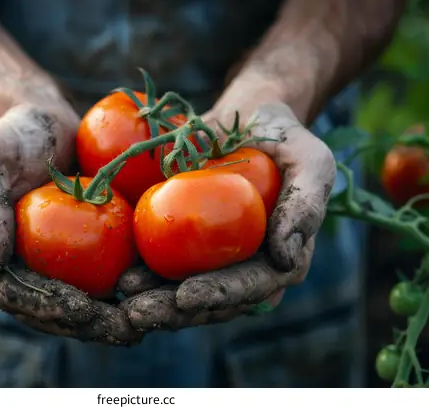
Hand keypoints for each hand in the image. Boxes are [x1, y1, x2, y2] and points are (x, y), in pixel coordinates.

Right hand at [0, 102, 140, 344]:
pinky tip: (149, 297)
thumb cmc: (10, 136)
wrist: (42, 124)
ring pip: (74, 306)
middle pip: (46, 310)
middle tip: (124, 330)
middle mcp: (11, 271)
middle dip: (85, 326)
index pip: (12, 293)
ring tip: (142, 325)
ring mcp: (43, 267)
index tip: (81, 310)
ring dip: (107, 321)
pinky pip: (94, 281)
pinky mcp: (72, 258)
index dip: (45, 307)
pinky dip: (120, 294)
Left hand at [119, 102, 335, 330]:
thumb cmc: (284, 138)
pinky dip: (141, 273)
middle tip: (138, 312)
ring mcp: (212, 258)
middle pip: (211, 301)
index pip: (251, 287)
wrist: (247, 116)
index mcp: (279, 260)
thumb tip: (286, 258)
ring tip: (122, 299)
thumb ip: (306, 206)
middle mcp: (245, 267)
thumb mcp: (310, 162)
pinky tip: (118, 275)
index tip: (184, 296)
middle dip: (174, 312)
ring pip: (181, 292)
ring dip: (152, 301)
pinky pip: (162, 264)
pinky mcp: (185, 243)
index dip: (219, 296)